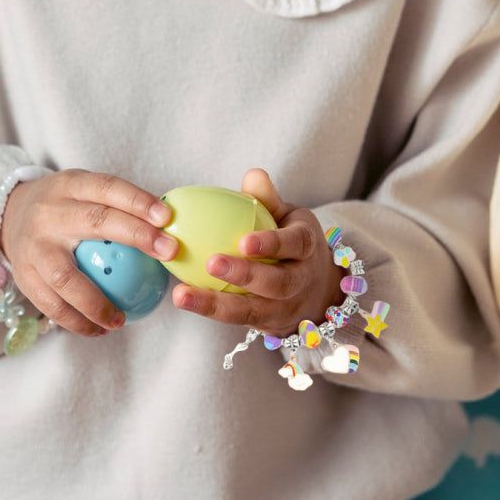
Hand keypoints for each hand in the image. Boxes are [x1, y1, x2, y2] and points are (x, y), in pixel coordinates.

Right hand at [0, 169, 177, 335]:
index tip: (167, 217)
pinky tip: (100, 330)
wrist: (10, 215)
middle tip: (169, 254)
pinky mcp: (23, 275)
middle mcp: (50, 213)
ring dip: (97, 303)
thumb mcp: (88, 192)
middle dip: (136, 236)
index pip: (108, 188)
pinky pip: (51, 304)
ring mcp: (34, 246)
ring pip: (67, 277)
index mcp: (71, 185)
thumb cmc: (69, 207)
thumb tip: (172, 227)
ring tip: (122, 319)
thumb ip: (121, 206)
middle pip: (95, 221)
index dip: (138, 200)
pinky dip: (76, 321)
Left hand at [172, 169, 344, 335]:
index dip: (272, 244)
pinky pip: (237, 318)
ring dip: (216, 303)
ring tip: (182, 293)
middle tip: (212, 263)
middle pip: (278, 283)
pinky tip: (183, 296)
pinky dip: (209, 309)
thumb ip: (269, 199)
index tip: (244, 242)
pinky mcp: (265, 324)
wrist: (317, 289)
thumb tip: (253, 175)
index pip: (295, 244)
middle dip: (245, 276)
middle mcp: (300, 281)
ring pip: (253, 310)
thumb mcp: (288, 217)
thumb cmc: (292, 241)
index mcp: (307, 247)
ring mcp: (284, 307)